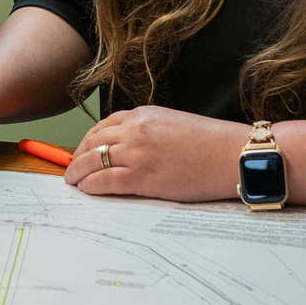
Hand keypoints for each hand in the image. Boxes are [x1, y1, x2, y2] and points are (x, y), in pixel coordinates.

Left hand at [63, 107, 247, 201]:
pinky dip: (90, 185)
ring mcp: (137, 152)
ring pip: (91, 160)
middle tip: (71, 169)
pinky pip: (104, 180)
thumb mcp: (173, 125)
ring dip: (77, 172)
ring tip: (73, 181)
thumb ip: (149, 131)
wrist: (234, 154)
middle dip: (77, 156)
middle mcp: (135, 130)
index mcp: (143, 115)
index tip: (82, 150)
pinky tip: (86, 189)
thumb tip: (131, 147)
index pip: (103, 125)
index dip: (88, 140)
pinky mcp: (142, 176)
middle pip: (92, 141)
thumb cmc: (211, 144)